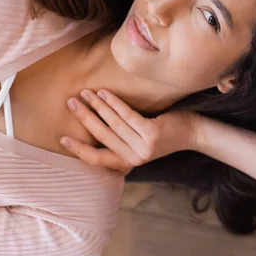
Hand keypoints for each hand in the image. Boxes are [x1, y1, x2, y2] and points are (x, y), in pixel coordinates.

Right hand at [61, 89, 196, 172]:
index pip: (97, 159)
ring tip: (85, 93)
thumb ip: (122, 142)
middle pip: (102, 136)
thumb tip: (95, 127)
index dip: (79, 150)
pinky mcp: (151, 134)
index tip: (63, 140)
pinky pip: (126, 115)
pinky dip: (113, 102)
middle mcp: (134, 158)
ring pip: (112, 123)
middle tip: (71, 103)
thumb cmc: (164, 135)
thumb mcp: (140, 144)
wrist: (192, 134)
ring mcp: (142, 147)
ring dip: (96, 106)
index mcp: (128, 163)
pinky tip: (103, 92)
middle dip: (84, 118)